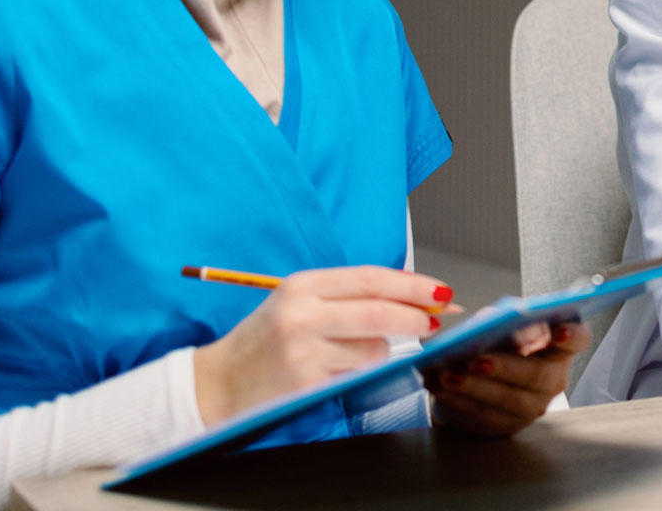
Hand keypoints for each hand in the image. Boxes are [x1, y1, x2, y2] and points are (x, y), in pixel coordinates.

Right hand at [192, 266, 456, 425]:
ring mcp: (304, 351)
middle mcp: (302, 314)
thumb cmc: (269, 338)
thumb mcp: (301, 301)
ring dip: (379, 350)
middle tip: (433, 320)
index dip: (413, 284)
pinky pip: (356, 375)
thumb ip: (349, 296)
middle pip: (380, 312)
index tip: (441, 290)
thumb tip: (415, 297)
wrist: (220, 381)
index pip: (371, 278)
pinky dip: (359, 371)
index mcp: (302, 285)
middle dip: (416, 317)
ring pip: (373, 348)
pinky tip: (335, 369)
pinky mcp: (306, 383)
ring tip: (349, 350)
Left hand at [429, 321, 590, 438]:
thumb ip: (498, 320)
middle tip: (477, 360)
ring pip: (509, 402)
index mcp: (557, 346)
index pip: (578, 339)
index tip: (558, 332)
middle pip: (538, 376)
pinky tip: (440, 388)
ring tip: (447, 375)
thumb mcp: (496, 324)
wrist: (470, 376)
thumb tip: (489, 324)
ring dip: (476, 388)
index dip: (572, 335)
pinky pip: (485, 419)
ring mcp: (532, 407)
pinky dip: (460, 402)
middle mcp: (552, 379)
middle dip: (506, 368)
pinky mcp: (507, 427)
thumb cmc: (491, 343)